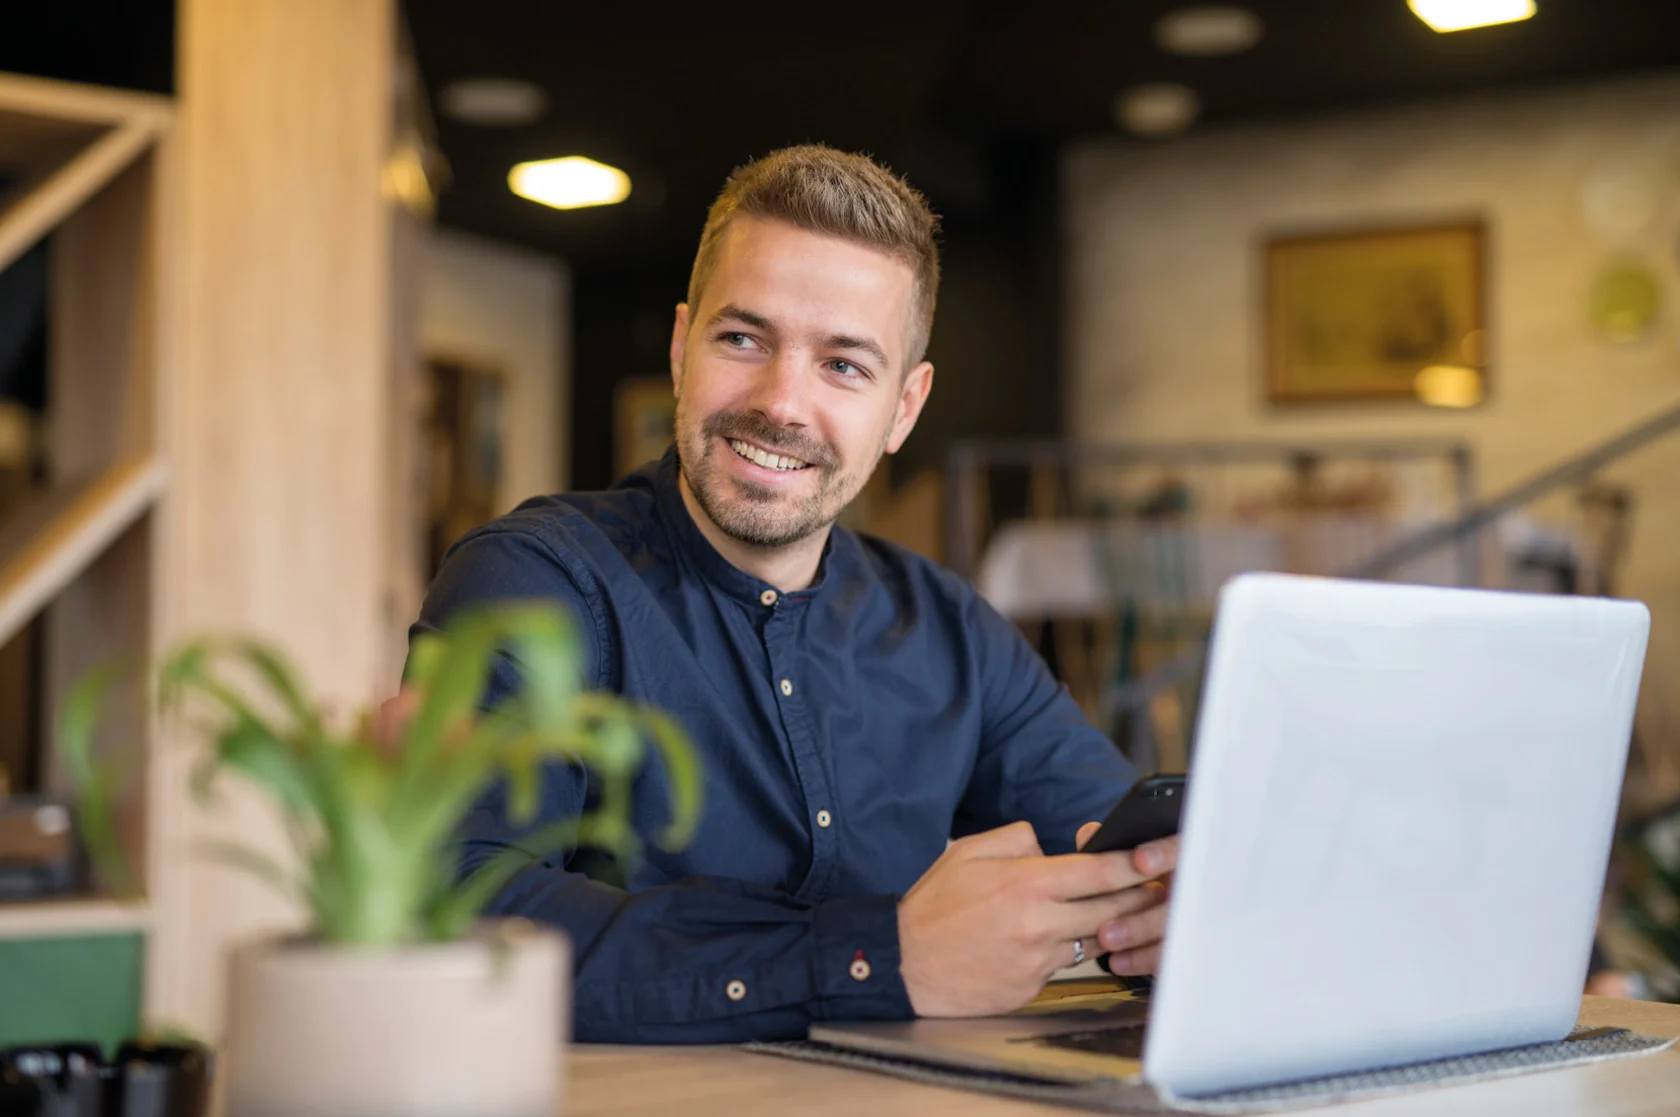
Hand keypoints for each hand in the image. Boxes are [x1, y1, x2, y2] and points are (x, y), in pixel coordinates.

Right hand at [897, 821, 1175, 1017]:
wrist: (904, 965)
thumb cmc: (933, 906)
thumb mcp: (968, 851)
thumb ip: (1017, 838)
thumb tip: (1050, 845)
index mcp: (1027, 884)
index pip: (1101, 873)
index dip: (1136, 865)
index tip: (1156, 858)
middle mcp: (1040, 924)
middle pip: (1112, 911)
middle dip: (1138, 899)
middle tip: (1155, 889)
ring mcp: (1038, 961)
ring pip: (1092, 940)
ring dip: (1102, 926)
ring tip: (1108, 913)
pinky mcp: (1032, 987)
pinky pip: (1063, 965)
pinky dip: (1064, 951)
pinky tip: (1051, 941)